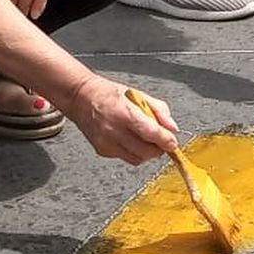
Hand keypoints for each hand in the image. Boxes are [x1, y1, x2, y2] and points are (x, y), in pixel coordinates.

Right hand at [62, 74, 178, 163]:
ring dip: (148, 153)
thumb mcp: (138, 94)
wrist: (81, 99)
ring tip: (148, 140)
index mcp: (124, 113)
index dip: (165, 140)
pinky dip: (134, 152)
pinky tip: (132, 140)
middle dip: (159, 149)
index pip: (151, 133)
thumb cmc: (109, 94)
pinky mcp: (102, 151)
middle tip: (163, 141)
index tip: (173, 142)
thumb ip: (158, 110)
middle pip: (146, 151)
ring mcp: (107, 143)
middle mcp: (114, 130)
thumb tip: (172, 127)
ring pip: (137, 158)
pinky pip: (126, 157)